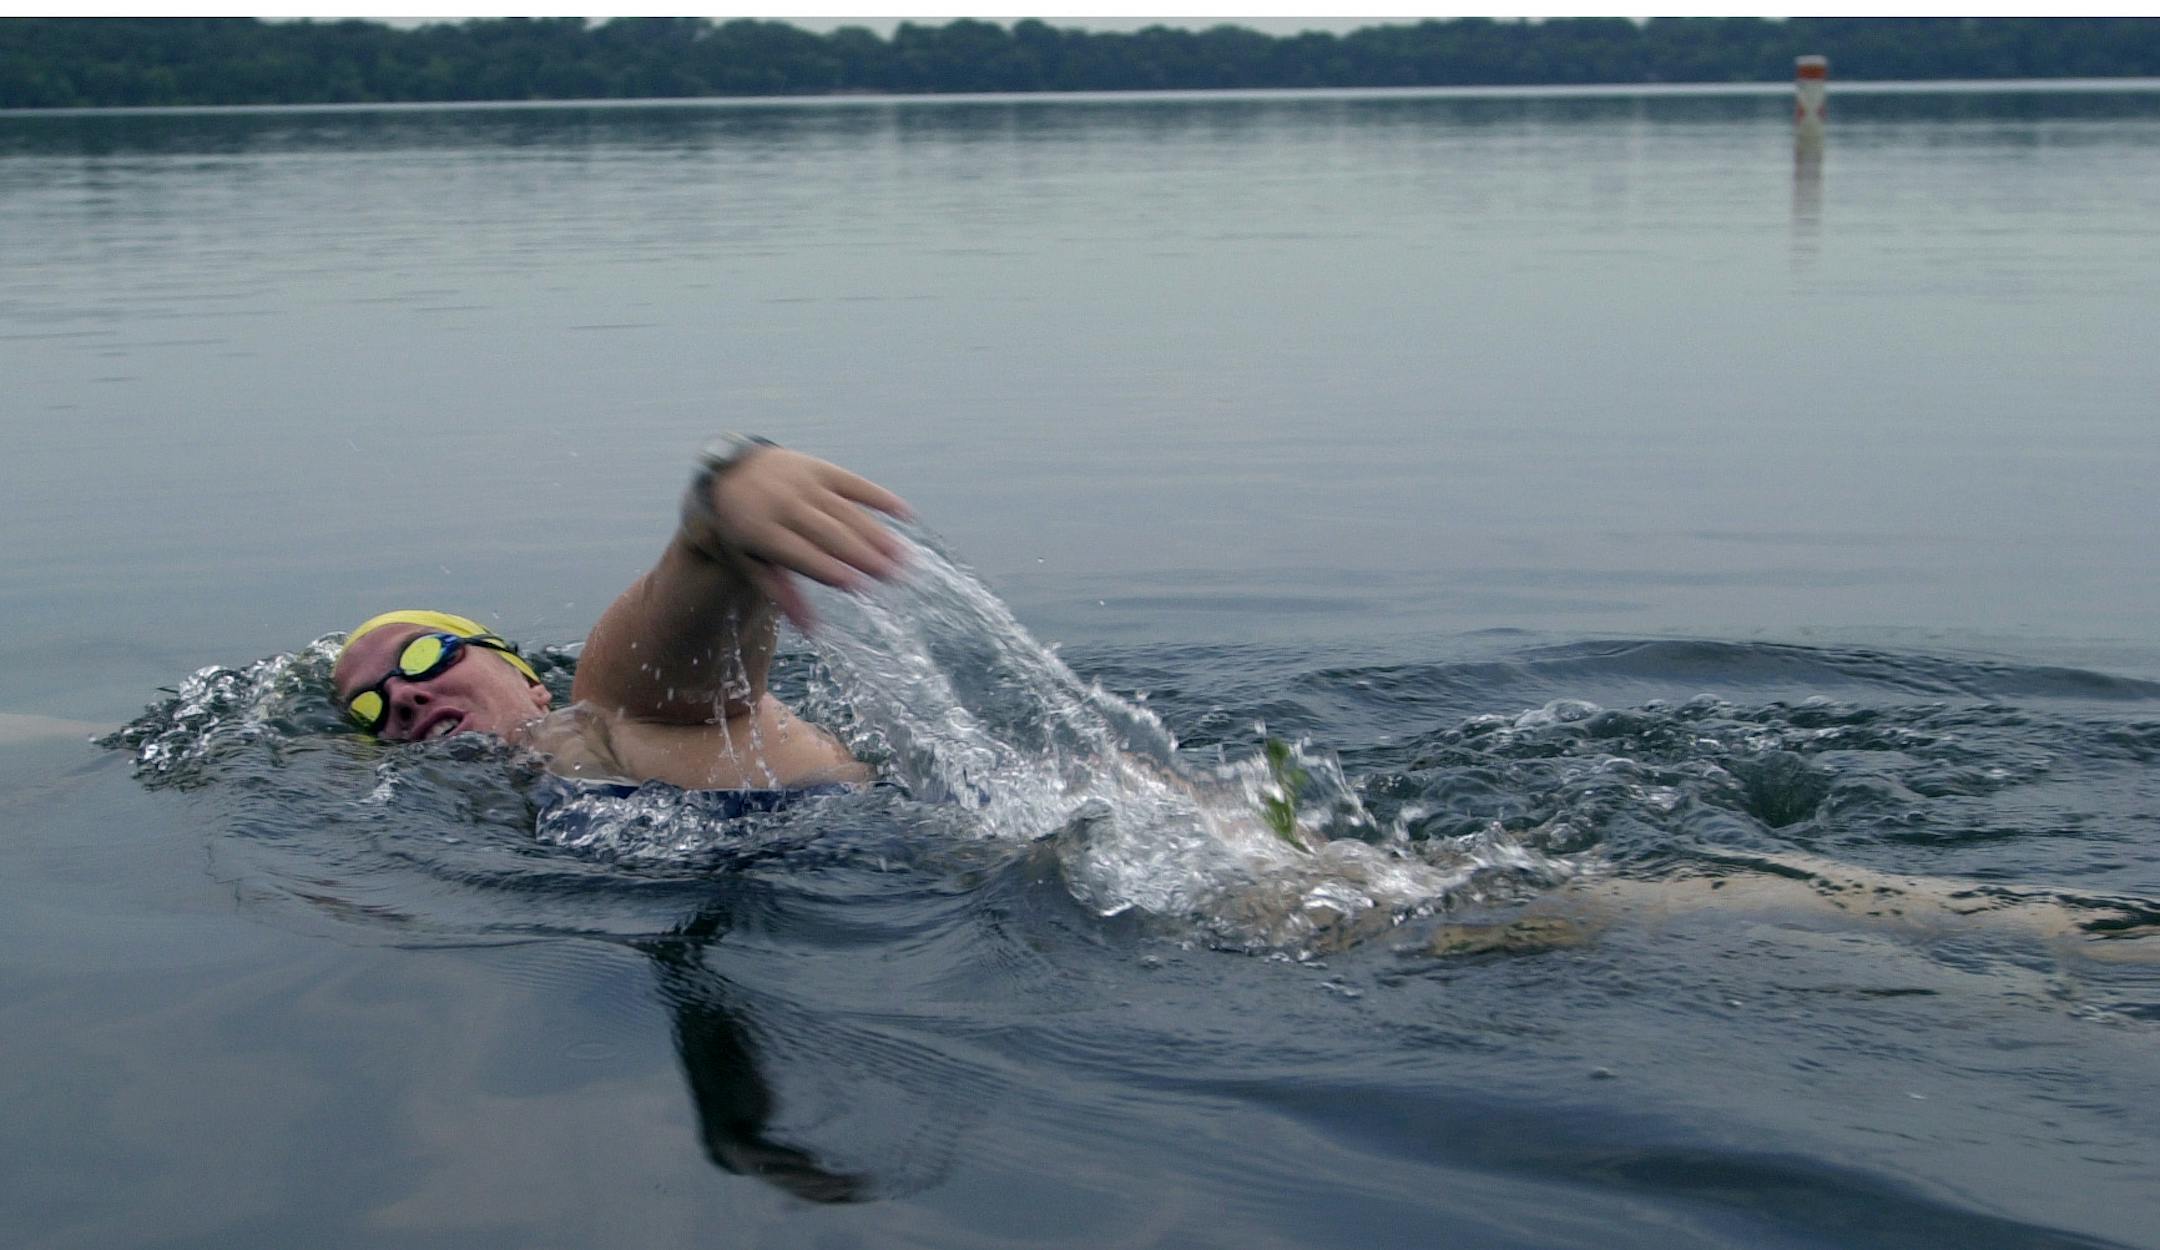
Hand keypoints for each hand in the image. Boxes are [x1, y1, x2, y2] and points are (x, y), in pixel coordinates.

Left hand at [700, 447, 910, 630]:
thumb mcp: (749, 561)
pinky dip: (881, 498)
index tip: (856, 585)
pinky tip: (905, 515)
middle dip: (862, 555)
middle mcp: (784, 504)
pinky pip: (854, 483)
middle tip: (893, 576)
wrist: (730, 470)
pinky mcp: (820, 468)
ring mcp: (804, 483)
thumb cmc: (742, 528)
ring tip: (904, 557)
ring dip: (879, 534)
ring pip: (847, 512)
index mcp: (761, 530)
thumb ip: (781, 593)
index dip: (828, 568)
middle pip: (829, 533)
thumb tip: (812, 632)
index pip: (800, 553)